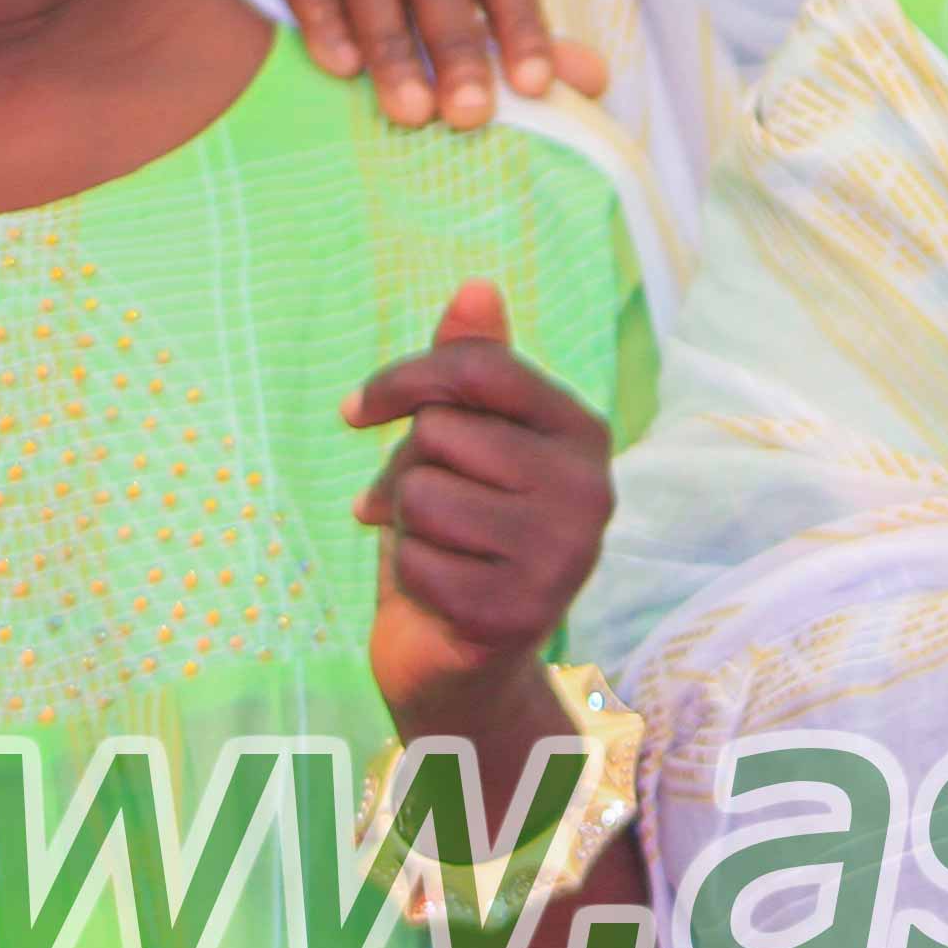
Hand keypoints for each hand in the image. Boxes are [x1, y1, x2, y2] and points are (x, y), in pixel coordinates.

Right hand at [210, 0, 604, 124]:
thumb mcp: (424, 2)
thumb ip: (500, 35)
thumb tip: (595, 80)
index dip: (519, 21)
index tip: (535, 89)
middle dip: (454, 42)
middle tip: (466, 116)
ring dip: (390, 41)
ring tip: (406, 110)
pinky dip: (317, 11)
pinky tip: (337, 65)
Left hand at [355, 275, 613, 718]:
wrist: (463, 662)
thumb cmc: (460, 535)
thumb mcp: (462, 443)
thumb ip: (473, 369)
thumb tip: (476, 285)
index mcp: (583, 434)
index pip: (481, 369)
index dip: (402, 380)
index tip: (357, 412)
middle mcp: (590, 490)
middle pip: (442, 431)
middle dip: (408, 469)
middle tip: (422, 511)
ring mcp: (560, 555)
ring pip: (423, 493)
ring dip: (407, 525)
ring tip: (435, 550)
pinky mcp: (517, 612)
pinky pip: (415, 559)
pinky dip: (407, 576)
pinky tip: (437, 594)